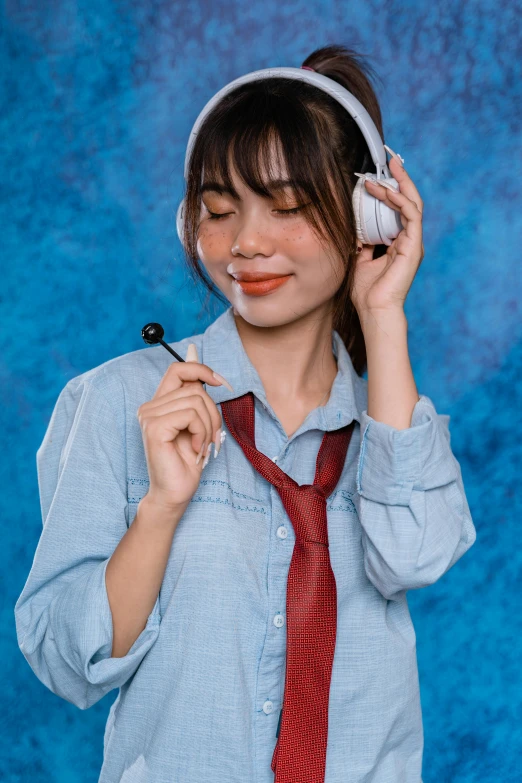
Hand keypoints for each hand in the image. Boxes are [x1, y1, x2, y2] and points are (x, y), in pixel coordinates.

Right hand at [136, 344, 227, 512]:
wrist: (174, 493)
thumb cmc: (186, 463)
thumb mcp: (197, 425)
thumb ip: (198, 402)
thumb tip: (212, 376)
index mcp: (159, 403)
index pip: (178, 369)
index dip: (201, 369)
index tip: (220, 382)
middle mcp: (150, 407)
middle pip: (194, 388)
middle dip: (213, 412)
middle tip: (212, 437)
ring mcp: (149, 416)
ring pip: (196, 400)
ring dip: (209, 425)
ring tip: (203, 445)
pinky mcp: (155, 428)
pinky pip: (191, 415)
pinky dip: (201, 432)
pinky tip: (195, 448)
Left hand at [351, 153, 424, 317]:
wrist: (374, 310)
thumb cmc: (367, 292)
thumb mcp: (359, 261)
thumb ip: (362, 244)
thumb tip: (355, 229)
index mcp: (398, 243)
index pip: (397, 209)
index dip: (390, 190)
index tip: (378, 175)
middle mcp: (408, 240)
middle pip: (409, 201)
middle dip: (401, 179)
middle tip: (391, 160)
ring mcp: (413, 243)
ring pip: (412, 204)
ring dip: (398, 186)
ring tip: (385, 172)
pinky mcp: (413, 246)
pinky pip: (410, 215)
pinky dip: (399, 201)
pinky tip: (386, 192)